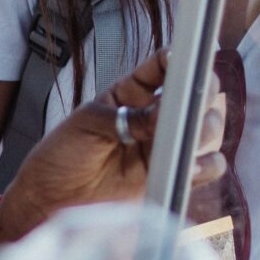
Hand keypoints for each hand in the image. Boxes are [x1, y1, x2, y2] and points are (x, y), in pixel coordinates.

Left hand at [0, 52, 227, 245]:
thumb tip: (162, 115)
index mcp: (133, 92)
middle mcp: (156, 116)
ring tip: (184, 141)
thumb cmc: (62, 156)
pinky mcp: (170, 174)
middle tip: (190, 105)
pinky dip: (206, 165)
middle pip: (199, 95)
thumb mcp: (89, 125)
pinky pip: (207, 167)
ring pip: (209, 129)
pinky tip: (187, 167)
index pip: (167, 66)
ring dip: (205, 131)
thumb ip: (127, 118)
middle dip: (202, 95)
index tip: (188, 59)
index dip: (182, 58)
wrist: (49, 200)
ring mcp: (165, 145)